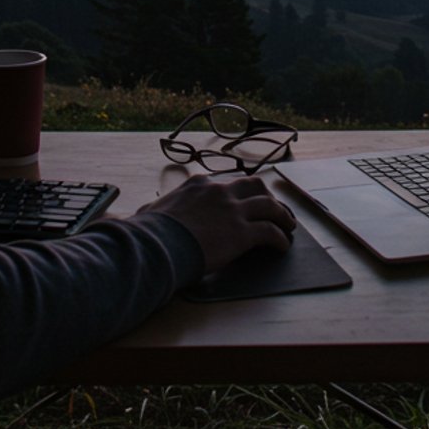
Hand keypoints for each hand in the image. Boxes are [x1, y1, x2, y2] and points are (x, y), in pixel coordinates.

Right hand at [138, 174, 297, 273]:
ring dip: (282, 214)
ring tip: (288, 225)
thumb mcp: (149, 212)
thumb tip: (140, 214)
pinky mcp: (242, 232)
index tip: (242, 200)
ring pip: (269, 205)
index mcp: (198, 184)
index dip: (237, 192)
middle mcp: (219, 191)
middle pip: (254, 186)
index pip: (224, 183)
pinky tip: (282, 246)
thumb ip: (152, 210)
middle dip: (266, 195)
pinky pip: (270, 232)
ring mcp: (233, 210)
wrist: (156, 245)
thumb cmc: (148, 232)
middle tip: (272, 207)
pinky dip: (280, 238)